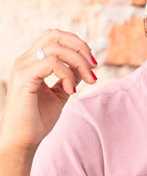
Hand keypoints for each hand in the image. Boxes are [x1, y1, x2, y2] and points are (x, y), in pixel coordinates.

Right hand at [0, 29, 97, 152]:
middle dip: (80, 47)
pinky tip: (71, 90)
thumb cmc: (38, 119)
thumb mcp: (60, 94)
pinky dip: (67, 74)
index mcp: (32, 62)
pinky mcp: (23, 78)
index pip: (55, 37)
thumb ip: (70, 78)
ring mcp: (22, 67)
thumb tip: (85, 67)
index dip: (77, 45)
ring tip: (88, 80)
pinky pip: (50, 63)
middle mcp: (25, 60)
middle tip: (94, 67)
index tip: (93, 64)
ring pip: (55, 47)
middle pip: (55, 35)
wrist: (23, 140)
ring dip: (78, 62)